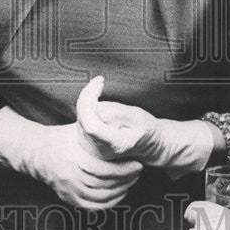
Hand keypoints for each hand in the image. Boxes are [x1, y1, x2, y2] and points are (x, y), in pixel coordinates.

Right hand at [0, 106, 141, 209]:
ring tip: (132, 180)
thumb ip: (89, 103)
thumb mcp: (77, 121)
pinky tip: (120, 192)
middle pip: (107, 184)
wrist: (39, 154)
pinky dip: (110, 202)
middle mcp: (72, 176)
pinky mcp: (70, 200)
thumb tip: (99, 80)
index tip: (139, 163)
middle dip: (127, 179)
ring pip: (102, 197)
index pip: (106, 169)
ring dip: (121, 190)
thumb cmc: (65, 137)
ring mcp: (70, 190)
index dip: (126, 169)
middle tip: (138, 171)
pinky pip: (94, 207)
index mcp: (76, 157)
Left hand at [75, 76, 213, 175]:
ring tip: (100, 87)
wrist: (147, 145)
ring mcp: (90, 146)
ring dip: (88, 98)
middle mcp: (97, 149)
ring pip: (81, 115)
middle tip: (100, 81)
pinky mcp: (86, 139)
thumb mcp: (138, 118)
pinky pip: (82, 116)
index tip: (100, 83)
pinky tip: (95, 95)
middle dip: (89, 94)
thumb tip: (97, 108)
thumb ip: (118, 114)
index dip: (90, 101)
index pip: (91, 126)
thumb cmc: (145, 130)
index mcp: (113, 144)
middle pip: (84, 117)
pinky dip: (87, 103)